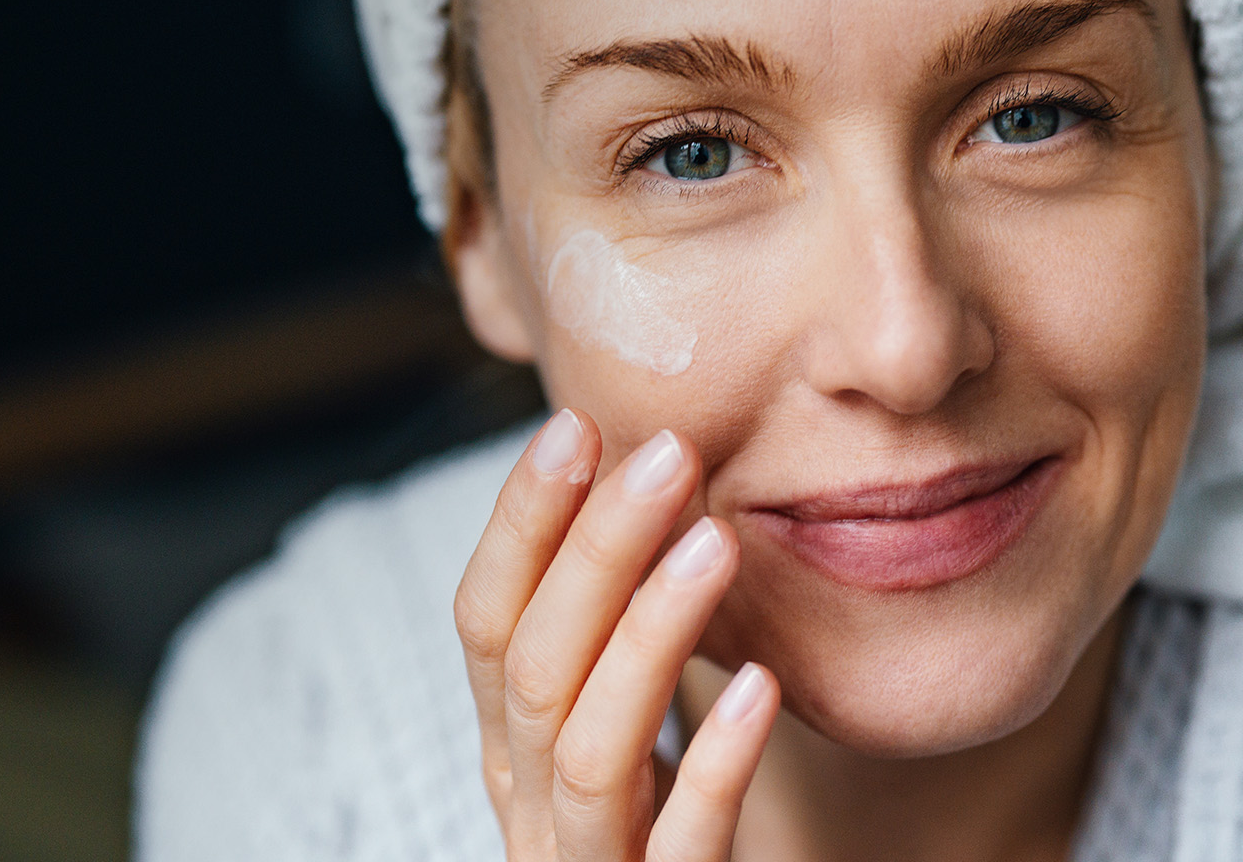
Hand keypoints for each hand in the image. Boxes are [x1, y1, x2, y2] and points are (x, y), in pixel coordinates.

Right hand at [455, 409, 779, 860]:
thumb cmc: (661, 838)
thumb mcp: (619, 730)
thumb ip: (610, 637)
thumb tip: (636, 485)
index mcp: (514, 751)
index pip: (482, 621)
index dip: (519, 522)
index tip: (578, 423)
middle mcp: (529, 809)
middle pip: (531, 667)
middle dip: (592, 548)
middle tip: (667, 453)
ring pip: (588, 747)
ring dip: (648, 632)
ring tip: (718, 541)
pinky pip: (679, 848)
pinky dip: (714, 766)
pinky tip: (761, 688)